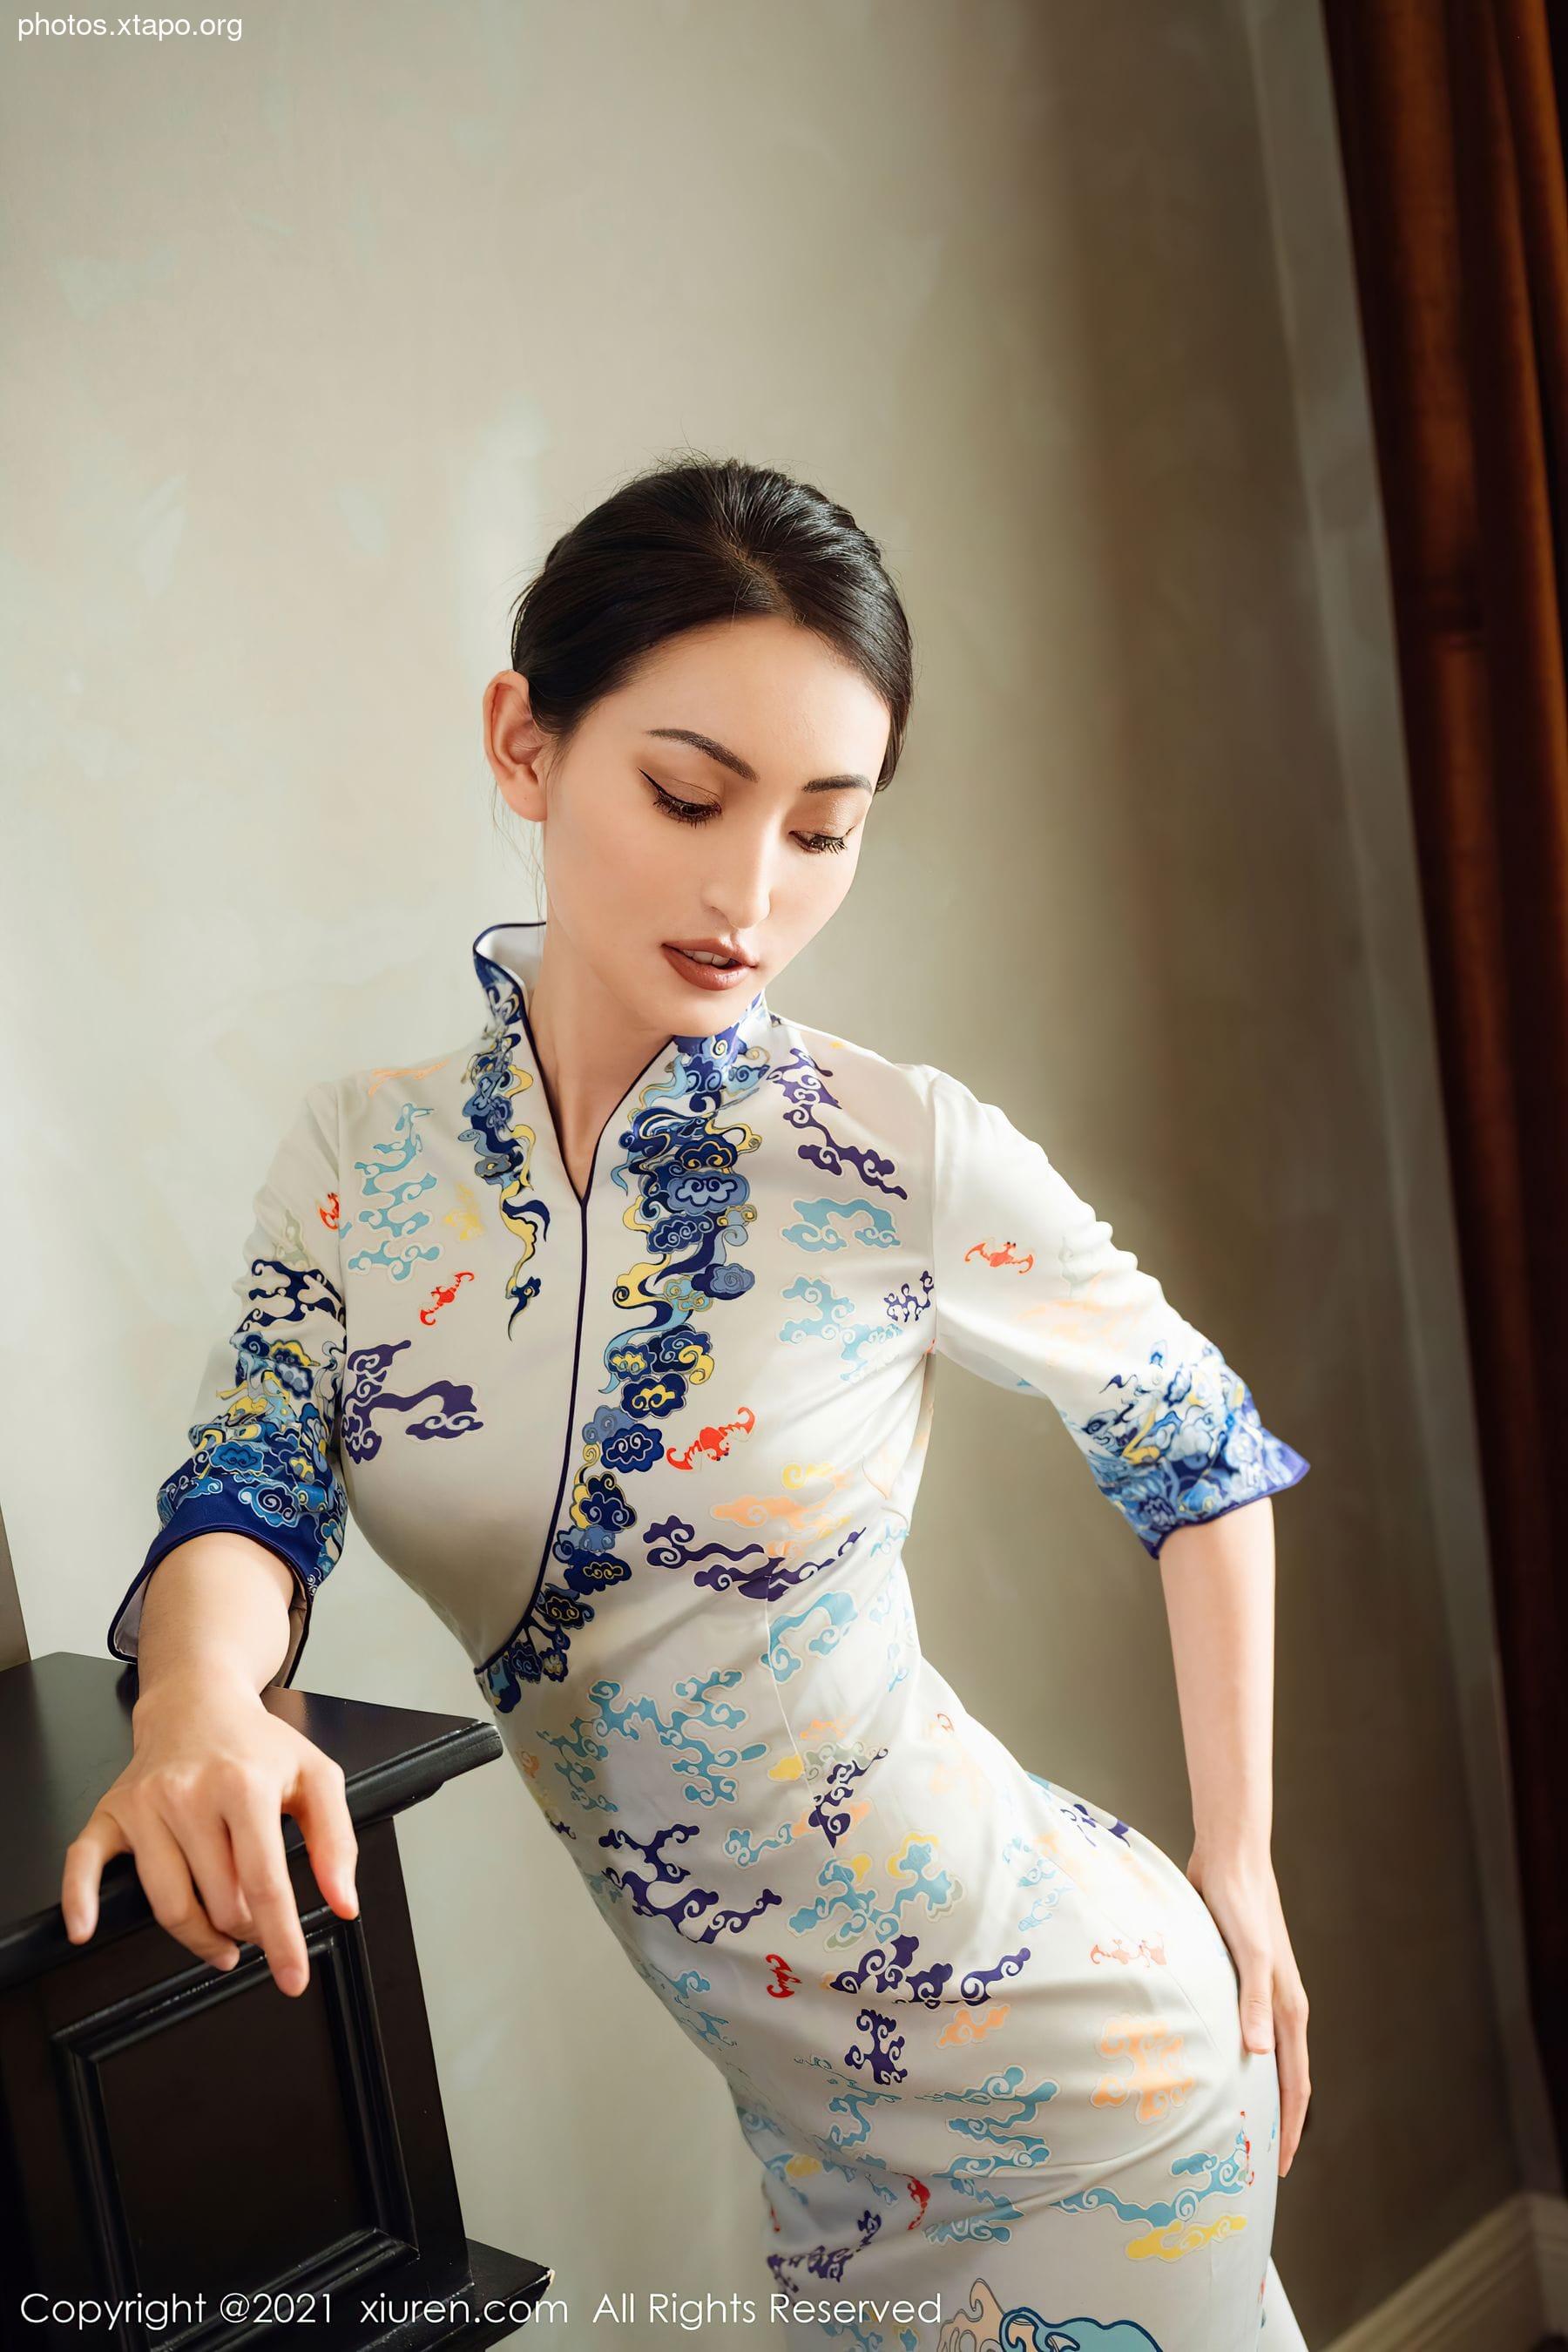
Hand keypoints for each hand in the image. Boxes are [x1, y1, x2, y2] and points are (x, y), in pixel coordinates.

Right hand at [60, 1671, 359, 1995]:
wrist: (197, 1702)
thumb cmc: (256, 1745)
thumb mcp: (316, 1776)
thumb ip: (337, 1840)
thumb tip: (343, 1903)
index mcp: (243, 1785)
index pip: (264, 1883)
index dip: (281, 1939)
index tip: (292, 1976)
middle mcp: (188, 1794)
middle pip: (218, 1901)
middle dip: (248, 1929)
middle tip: (259, 1926)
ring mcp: (143, 1804)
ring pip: (168, 1903)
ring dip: (199, 1937)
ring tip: (223, 1939)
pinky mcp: (110, 1812)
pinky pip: (84, 1863)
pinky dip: (81, 1901)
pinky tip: (86, 1930)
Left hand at [1185, 1844, 1310, 2176]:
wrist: (1230, 1857)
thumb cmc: (1239, 1902)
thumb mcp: (1248, 1953)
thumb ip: (1253, 2000)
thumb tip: (1260, 2055)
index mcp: (1289, 2008)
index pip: (1295, 2084)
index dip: (1291, 2128)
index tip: (1280, 2168)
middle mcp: (1280, 2005)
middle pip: (1285, 2077)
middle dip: (1277, 2121)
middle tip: (1255, 2162)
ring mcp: (1261, 1992)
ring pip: (1263, 2055)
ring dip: (1255, 2090)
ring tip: (1232, 2125)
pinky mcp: (1238, 1976)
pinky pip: (1242, 2030)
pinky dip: (1234, 2057)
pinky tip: (1211, 2066)